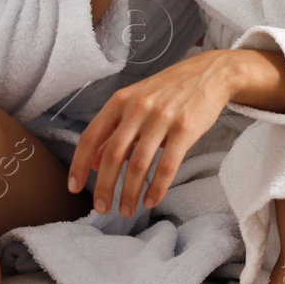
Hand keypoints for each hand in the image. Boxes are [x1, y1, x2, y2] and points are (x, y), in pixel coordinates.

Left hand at [68, 49, 238, 216]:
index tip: (74, 187)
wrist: (210, 73)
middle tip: (101, 208)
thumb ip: (113, 130)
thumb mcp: (135, 102)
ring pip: (138, 165)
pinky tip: (150, 201)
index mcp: (120, 100)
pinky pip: (167, 166)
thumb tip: (92, 162)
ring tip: (126, 210)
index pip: (91, 136)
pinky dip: (156, 188)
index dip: (79, 165)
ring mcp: (163, 118)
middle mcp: (138, 108)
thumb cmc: (169, 90)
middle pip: (112, 155)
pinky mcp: (186, 129)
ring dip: (129, 194)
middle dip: (104, 187)